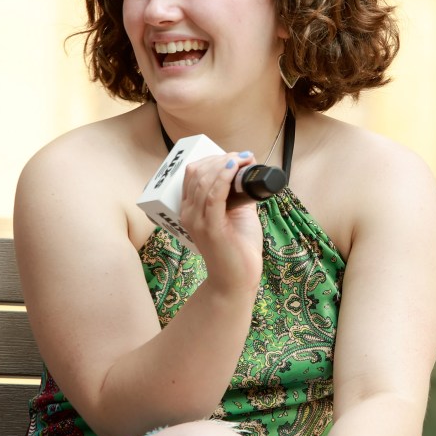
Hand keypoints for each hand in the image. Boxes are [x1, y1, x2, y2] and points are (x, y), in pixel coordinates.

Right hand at [179, 151, 263, 293]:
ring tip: (243, 159)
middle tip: (242, 156)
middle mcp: (188, 213)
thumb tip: (247, 170)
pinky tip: (234, 168)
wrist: (237, 280)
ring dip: (225, 164)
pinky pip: (213, 196)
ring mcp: (197, 221)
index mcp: (190, 209)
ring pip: (204, 181)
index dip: (212, 159)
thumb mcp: (236, 213)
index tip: (234, 156)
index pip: (192, 174)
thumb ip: (236, 194)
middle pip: (197, 173)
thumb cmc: (238, 248)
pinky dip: (224, 178)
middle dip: (220, 158)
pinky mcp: (210, 228)